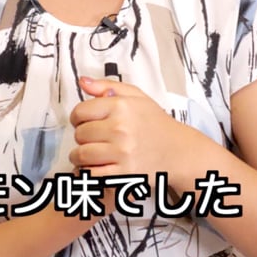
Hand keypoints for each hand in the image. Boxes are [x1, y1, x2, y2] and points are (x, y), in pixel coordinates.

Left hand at [67, 76, 204, 181]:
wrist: (178, 151)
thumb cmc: (155, 124)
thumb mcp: (135, 96)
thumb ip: (106, 86)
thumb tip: (82, 82)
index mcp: (121, 106)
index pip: (80, 111)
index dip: (78, 117)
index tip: (83, 121)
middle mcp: (120, 128)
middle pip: (80, 134)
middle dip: (82, 137)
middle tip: (92, 138)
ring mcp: (122, 152)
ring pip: (81, 155)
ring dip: (81, 156)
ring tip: (90, 154)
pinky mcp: (124, 174)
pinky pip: (92, 174)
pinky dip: (89, 172)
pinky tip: (96, 166)